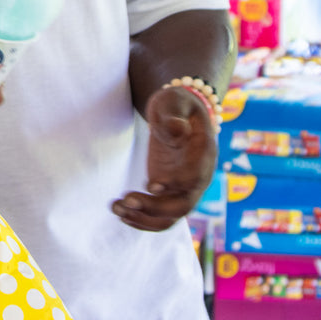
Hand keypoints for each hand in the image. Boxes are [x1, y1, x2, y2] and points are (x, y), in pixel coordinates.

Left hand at [112, 85, 215, 232]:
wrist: (179, 114)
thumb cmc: (176, 104)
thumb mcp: (174, 100)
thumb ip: (174, 114)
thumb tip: (177, 131)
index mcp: (204, 152)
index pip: (196, 177)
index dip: (176, 184)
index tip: (151, 185)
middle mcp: (199, 176)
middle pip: (183, 205)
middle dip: (155, 208)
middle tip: (126, 200)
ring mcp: (185, 188)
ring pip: (171, 217)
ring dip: (144, 219)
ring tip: (117, 209)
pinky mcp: (169, 193)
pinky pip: (160, 215)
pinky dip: (141, 219)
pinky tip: (120, 212)